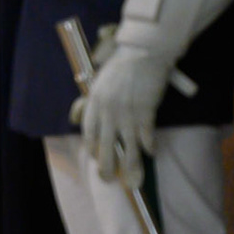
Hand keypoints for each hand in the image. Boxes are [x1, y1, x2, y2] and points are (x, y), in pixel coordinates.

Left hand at [70, 43, 170, 183]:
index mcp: (94, 104)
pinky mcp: (145, 110)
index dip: (93, 149)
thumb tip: (81, 116)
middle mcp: (108, 112)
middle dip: (107, 166)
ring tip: (133, 181)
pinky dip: (148, 146)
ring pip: (127, 146)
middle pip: (105, 146)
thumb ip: (93, 102)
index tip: (96, 159)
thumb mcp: (99, 84)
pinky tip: (151, 153)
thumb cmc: (121, 67)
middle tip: (108, 180)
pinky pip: (146, 134)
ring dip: (130, 166)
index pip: (89, 134)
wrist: (142, 52)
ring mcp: (127, 113)